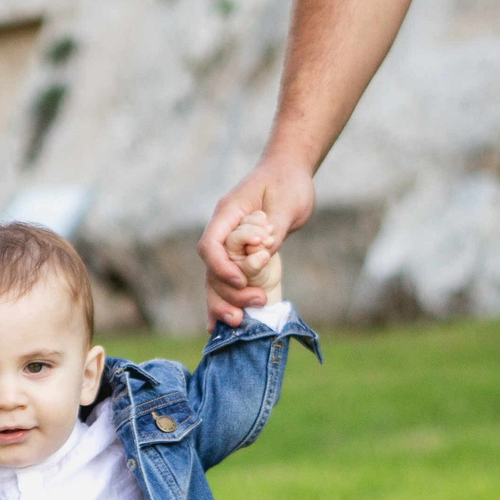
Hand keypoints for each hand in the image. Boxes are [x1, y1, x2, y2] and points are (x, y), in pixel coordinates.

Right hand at [198, 161, 314, 325]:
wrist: (289, 174)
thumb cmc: (288, 183)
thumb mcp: (287, 203)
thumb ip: (274, 230)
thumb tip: (264, 256)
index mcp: (228, 214)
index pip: (210, 245)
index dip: (221, 267)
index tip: (242, 281)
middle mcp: (223, 232)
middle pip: (211, 270)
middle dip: (228, 292)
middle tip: (257, 301)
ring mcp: (229, 246)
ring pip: (215, 281)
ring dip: (225, 303)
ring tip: (242, 321)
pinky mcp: (240, 257)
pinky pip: (227, 282)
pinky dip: (225, 303)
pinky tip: (223, 326)